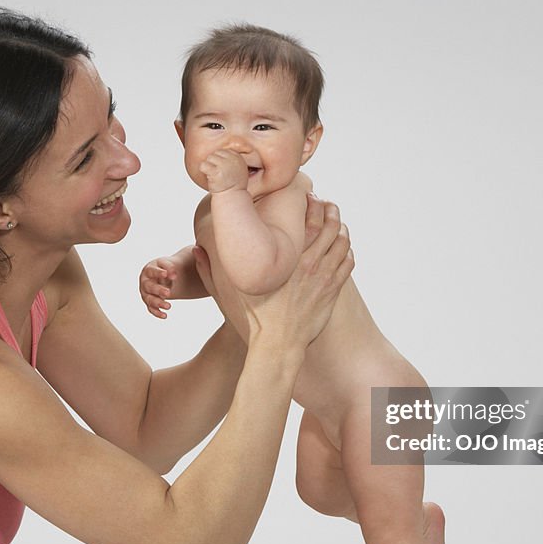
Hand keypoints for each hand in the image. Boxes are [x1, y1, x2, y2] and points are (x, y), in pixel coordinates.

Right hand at [139, 257, 178, 318]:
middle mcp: (145, 282)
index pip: (152, 271)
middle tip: (168, 293)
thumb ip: (170, 268)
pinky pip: (151, 309)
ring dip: (159, 303)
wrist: (161, 275)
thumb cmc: (163, 269)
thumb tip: (173, 275)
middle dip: (158, 290)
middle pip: (149, 287)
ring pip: (150, 299)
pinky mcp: (149, 302)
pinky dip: (157, 313)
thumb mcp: (166, 265)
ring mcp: (146, 293)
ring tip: (169, 306)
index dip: (158, 273)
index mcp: (148, 271)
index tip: (166, 274)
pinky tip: (165, 316)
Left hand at [200, 150, 249, 193]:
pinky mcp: (216, 172)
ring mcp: (224, 165)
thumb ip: (231, 158)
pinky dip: (204, 171)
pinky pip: (203, 165)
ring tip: (216, 177)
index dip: (219, 162)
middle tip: (220, 175)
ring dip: (209, 168)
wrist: (231, 199)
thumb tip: (221, 146)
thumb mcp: (237, 168)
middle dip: (214, 164)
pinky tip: (211, 178)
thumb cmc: (232, 185)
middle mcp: (232, 160)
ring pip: (208, 159)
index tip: (224, 172)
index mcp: (238, 157)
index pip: (221, 151)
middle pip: (214, 154)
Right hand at [218, 195, 352, 349]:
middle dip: (330, 210)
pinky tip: (343, 246)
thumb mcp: (226, 293)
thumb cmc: (254, 319)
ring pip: (342, 242)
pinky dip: (347, 250)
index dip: (311, 204)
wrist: (279, 346)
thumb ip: (209, 270)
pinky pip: (347, 263)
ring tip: (337, 221)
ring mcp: (324, 277)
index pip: (308, 219)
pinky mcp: (332, 291)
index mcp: (288, 258)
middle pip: (330, 225)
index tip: (308, 197)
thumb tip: (195, 250)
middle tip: (327, 203)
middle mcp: (309, 263)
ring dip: (341, 228)